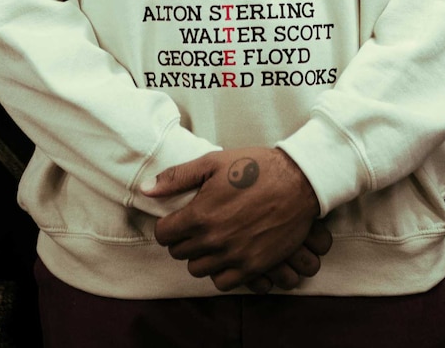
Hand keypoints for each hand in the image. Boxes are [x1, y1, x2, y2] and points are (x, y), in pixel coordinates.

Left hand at [142, 147, 326, 291]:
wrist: (298, 182)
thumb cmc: (255, 167)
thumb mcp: (213, 162)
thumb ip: (177, 177)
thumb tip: (146, 189)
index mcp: (200, 215)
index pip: (164, 235)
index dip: (168, 225)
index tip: (178, 218)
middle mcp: (213, 240)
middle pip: (179, 253)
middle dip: (183, 239)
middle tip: (197, 224)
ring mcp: (233, 256)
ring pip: (198, 269)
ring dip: (200, 255)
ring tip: (212, 238)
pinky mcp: (253, 267)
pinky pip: (223, 283)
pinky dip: (220, 271)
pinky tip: (227, 253)